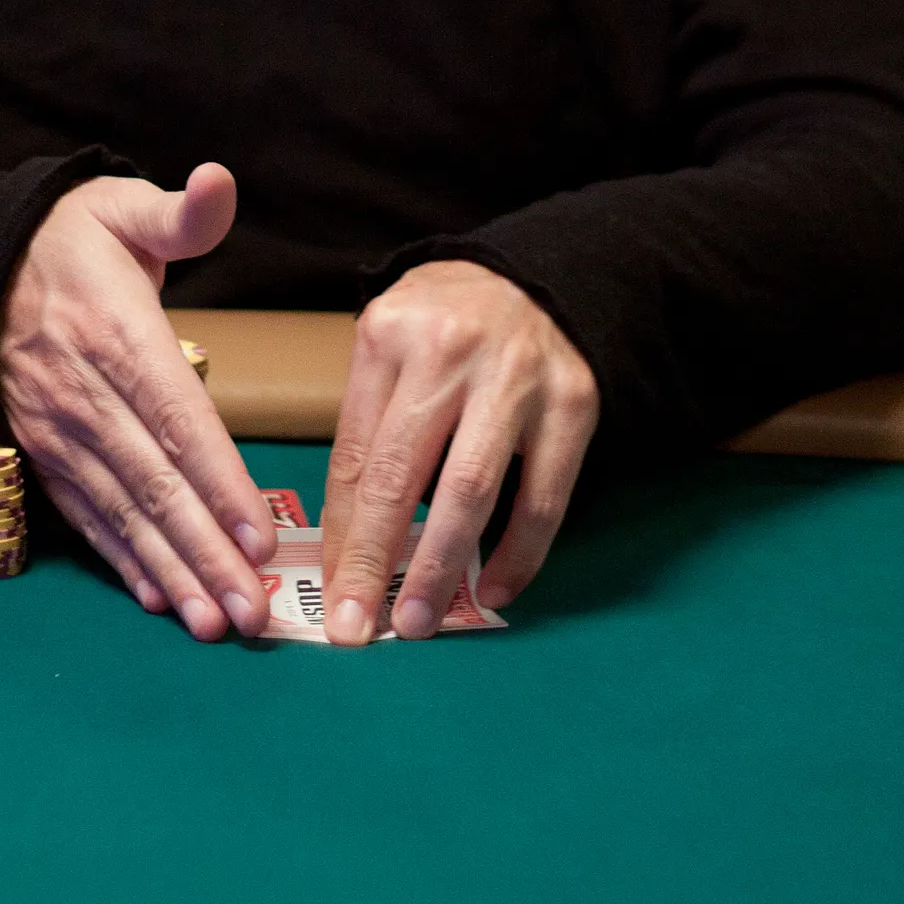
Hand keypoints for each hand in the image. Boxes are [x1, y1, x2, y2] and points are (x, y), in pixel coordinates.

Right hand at [0, 162, 276, 640]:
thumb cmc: (68, 236)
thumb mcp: (121, 204)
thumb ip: (180, 212)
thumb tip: (219, 182)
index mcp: (115, 334)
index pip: (176, 418)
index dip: (218, 479)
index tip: (260, 533)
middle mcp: (84, 394)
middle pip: (153, 483)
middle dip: (204, 551)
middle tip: (253, 610)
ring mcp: (58, 431)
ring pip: (120, 512)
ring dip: (169, 570)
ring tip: (214, 620)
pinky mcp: (41, 453)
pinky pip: (84, 514)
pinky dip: (119, 560)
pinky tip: (154, 597)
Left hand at [321, 261, 598, 644]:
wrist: (535, 276)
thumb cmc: (444, 323)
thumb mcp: (389, 345)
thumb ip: (370, 423)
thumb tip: (347, 537)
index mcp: (390, 335)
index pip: (355, 453)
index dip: (340, 532)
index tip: (329, 590)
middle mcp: (450, 352)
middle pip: (401, 475)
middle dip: (374, 560)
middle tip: (356, 627)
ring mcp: (517, 377)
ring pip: (471, 491)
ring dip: (439, 567)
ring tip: (416, 622)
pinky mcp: (574, 402)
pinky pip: (544, 497)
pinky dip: (518, 554)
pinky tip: (492, 590)